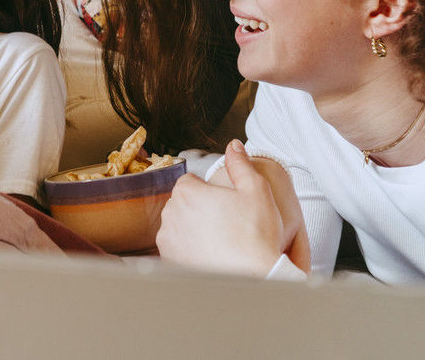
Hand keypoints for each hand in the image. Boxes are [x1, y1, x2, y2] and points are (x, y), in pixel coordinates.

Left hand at [156, 139, 308, 275]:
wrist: (254, 278)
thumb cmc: (256, 236)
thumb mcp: (256, 190)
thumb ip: (240, 164)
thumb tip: (233, 146)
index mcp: (187, 192)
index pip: (190, 181)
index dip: (208, 190)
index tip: (223, 203)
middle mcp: (171, 214)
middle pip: (182, 203)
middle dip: (198, 209)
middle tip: (225, 222)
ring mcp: (168, 239)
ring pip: (177, 226)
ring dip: (191, 229)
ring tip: (218, 240)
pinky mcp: (169, 261)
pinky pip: (176, 248)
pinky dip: (188, 250)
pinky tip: (209, 254)